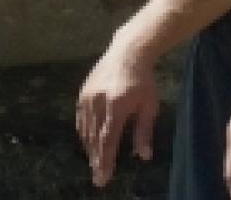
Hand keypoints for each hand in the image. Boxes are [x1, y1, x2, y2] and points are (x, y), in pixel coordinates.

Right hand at [76, 45, 160, 187]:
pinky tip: (88, 143)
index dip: (105, 160)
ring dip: (89, 148)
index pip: (108, 138)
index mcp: (116, 105)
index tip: (103, 177)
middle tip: (98, 178)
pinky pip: (80, 119)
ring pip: (85, 130)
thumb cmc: (143, 81)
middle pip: (94, 137)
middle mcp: (98, 101)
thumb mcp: (149, 106)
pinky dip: (83, 133)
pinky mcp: (82, 93)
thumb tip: (144, 157)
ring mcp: (87, 96)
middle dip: (96, 159)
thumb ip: (144, 131)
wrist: (128, 52)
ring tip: (95, 163)